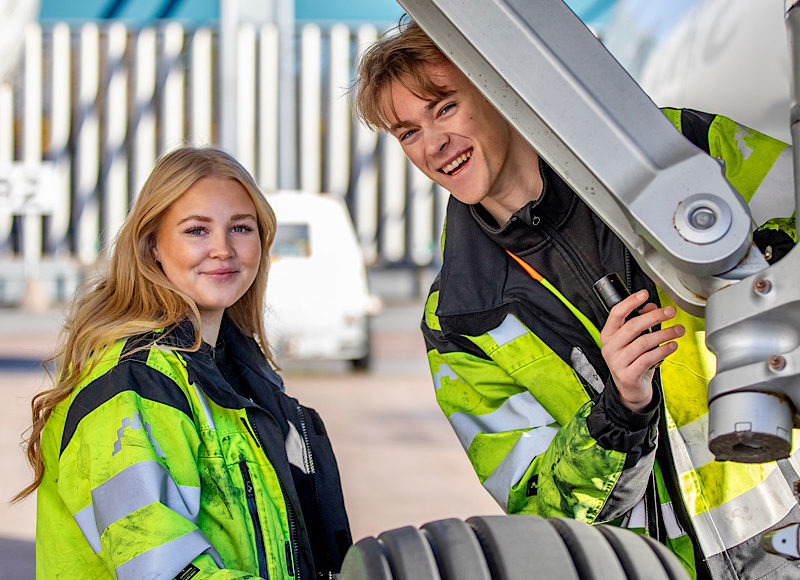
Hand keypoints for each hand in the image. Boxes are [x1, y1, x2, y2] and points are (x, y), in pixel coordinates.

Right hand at [599, 290, 684, 411]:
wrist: (630, 388)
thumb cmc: (631, 360)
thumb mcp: (634, 340)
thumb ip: (641, 321)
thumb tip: (651, 306)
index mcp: (608, 334)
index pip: (616, 313)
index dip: (631, 302)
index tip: (645, 294)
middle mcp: (610, 347)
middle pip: (633, 326)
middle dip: (655, 317)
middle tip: (671, 312)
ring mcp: (617, 362)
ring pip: (643, 342)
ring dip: (664, 334)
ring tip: (678, 330)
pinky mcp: (628, 375)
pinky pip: (648, 358)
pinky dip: (663, 351)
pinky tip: (672, 346)